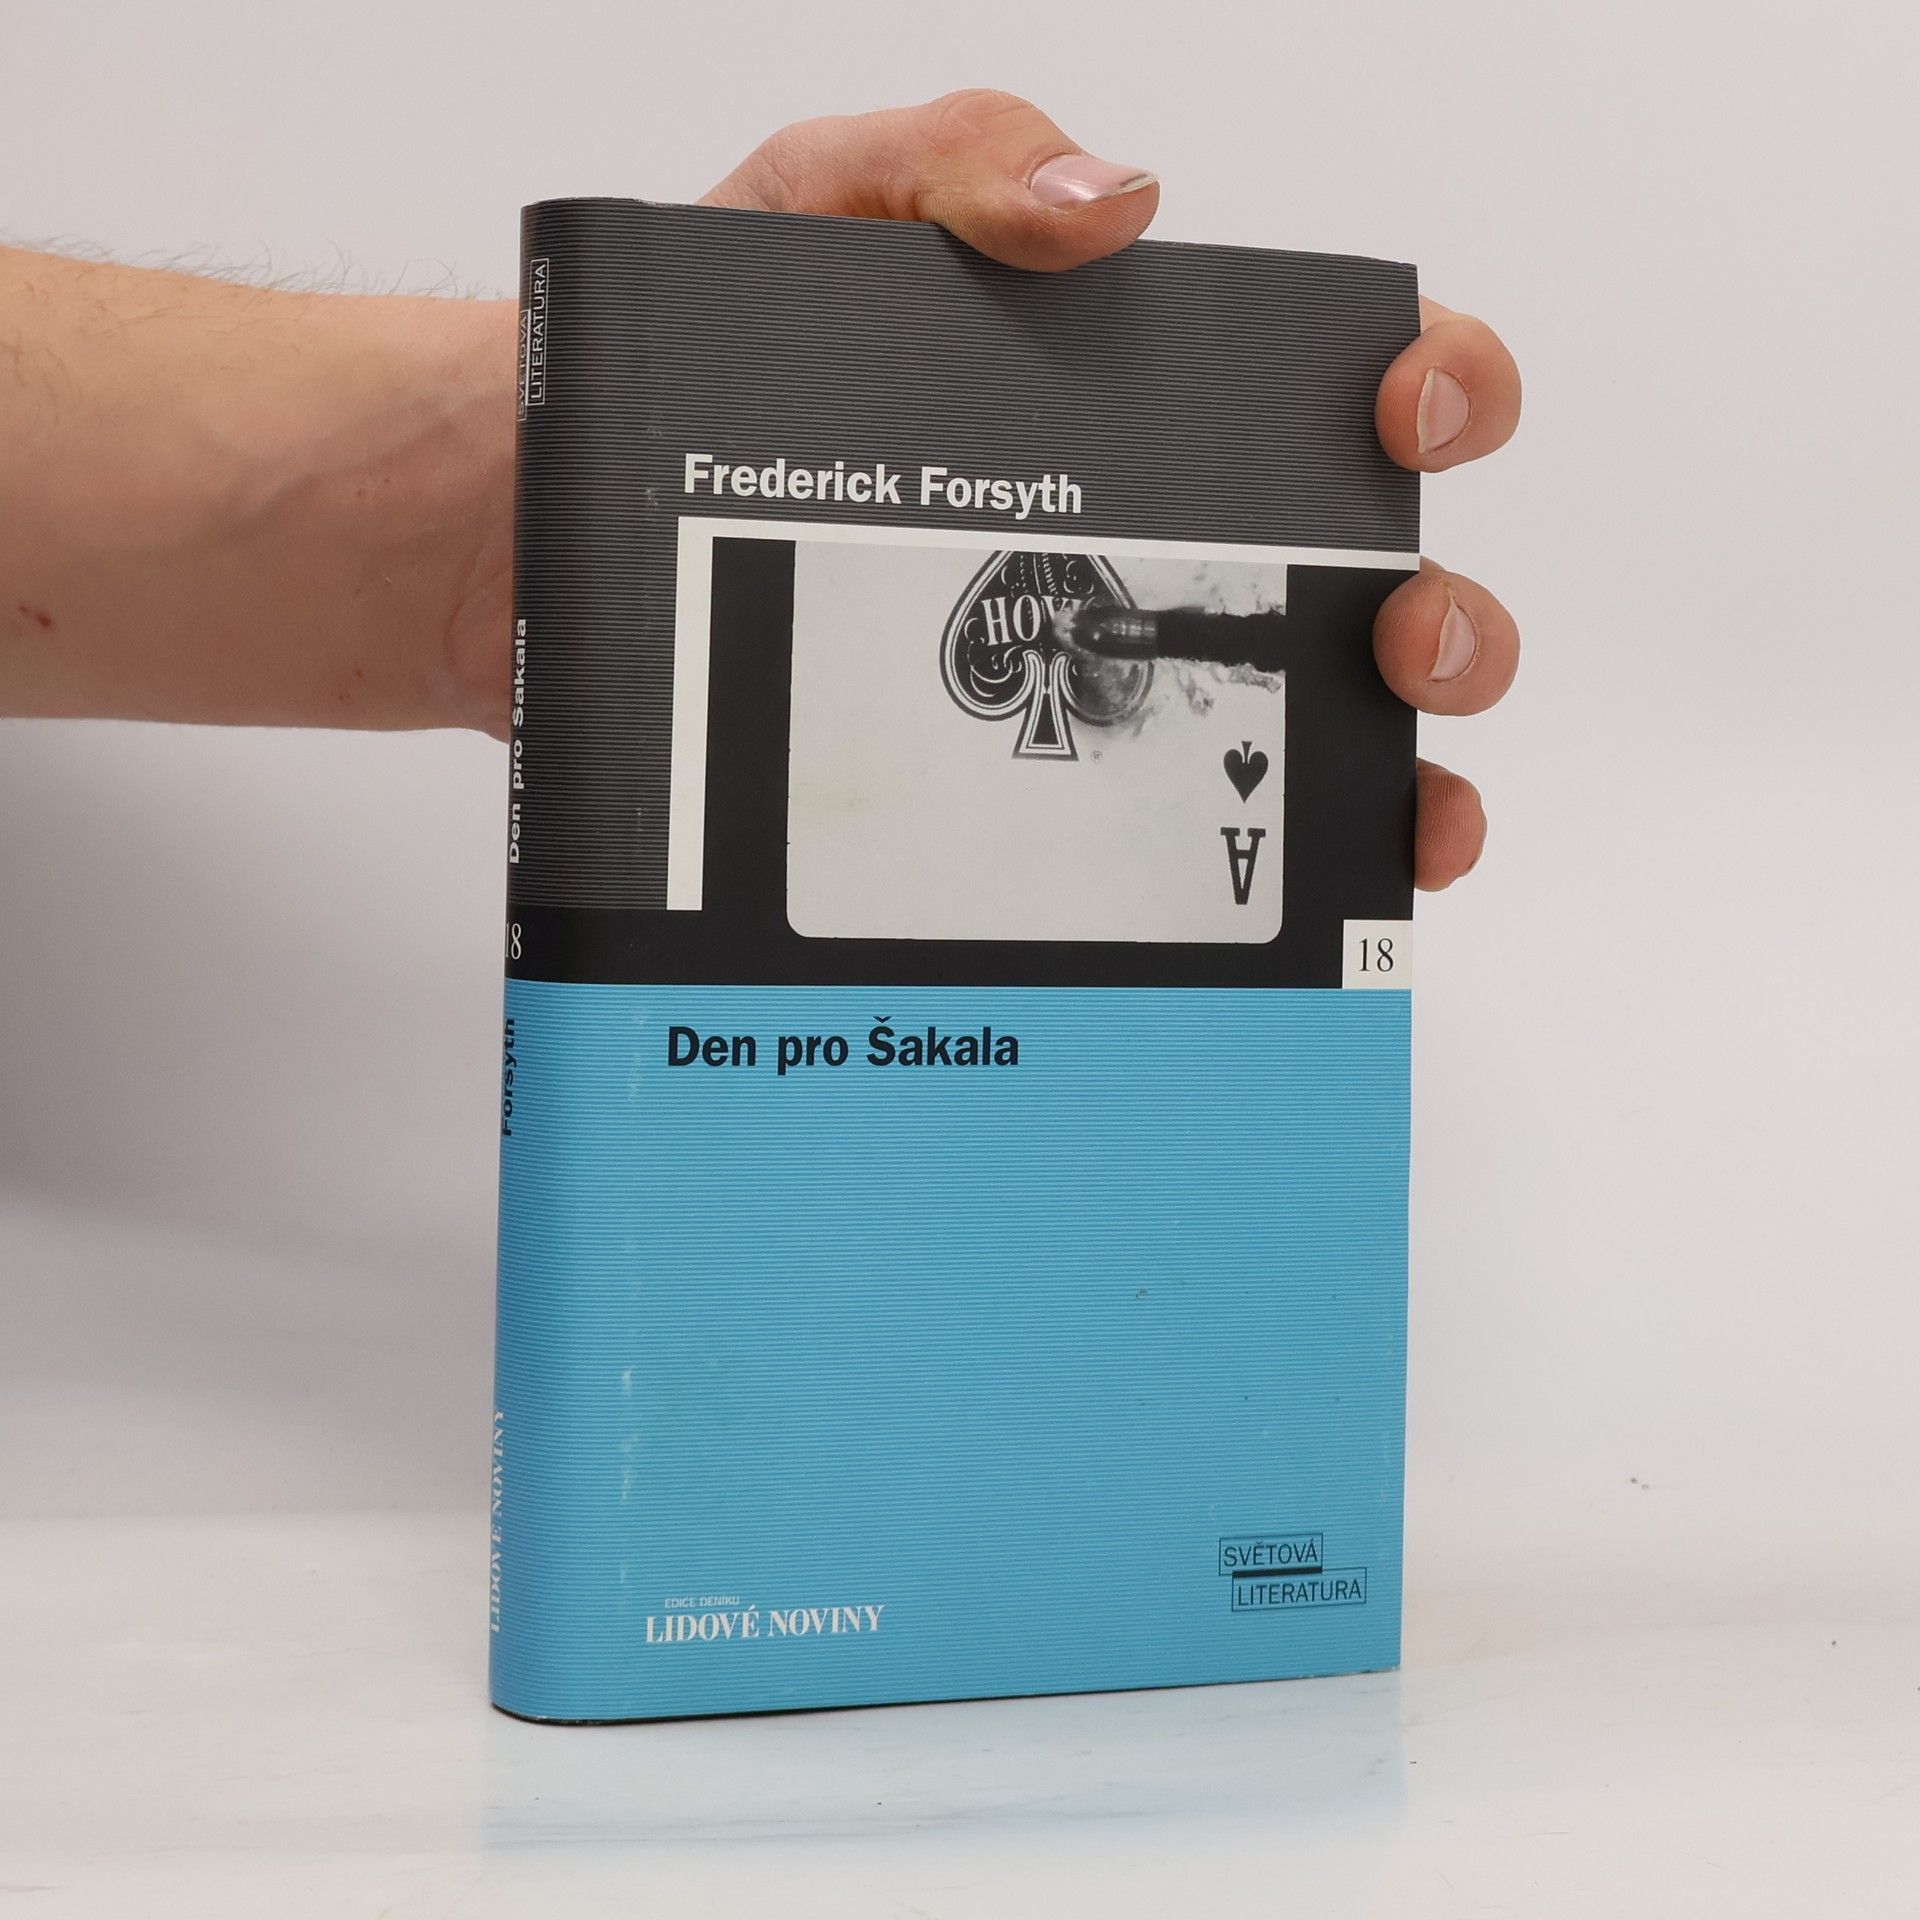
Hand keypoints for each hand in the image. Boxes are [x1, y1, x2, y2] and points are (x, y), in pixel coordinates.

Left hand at [706, 90, 1519, 889]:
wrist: (561, 536)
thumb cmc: (703, 375)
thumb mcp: (811, 212)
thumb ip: (950, 163)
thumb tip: (1115, 205)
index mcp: (1149, 398)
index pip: (1349, 381)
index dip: (1434, 385)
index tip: (1407, 415)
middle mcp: (1162, 544)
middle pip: (1374, 584)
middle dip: (1441, 615)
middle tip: (1397, 634)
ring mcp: (1111, 677)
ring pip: (1319, 735)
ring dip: (1397, 770)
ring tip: (1387, 799)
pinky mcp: (1042, 789)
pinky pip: (1189, 839)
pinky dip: (1272, 878)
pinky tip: (1295, 905)